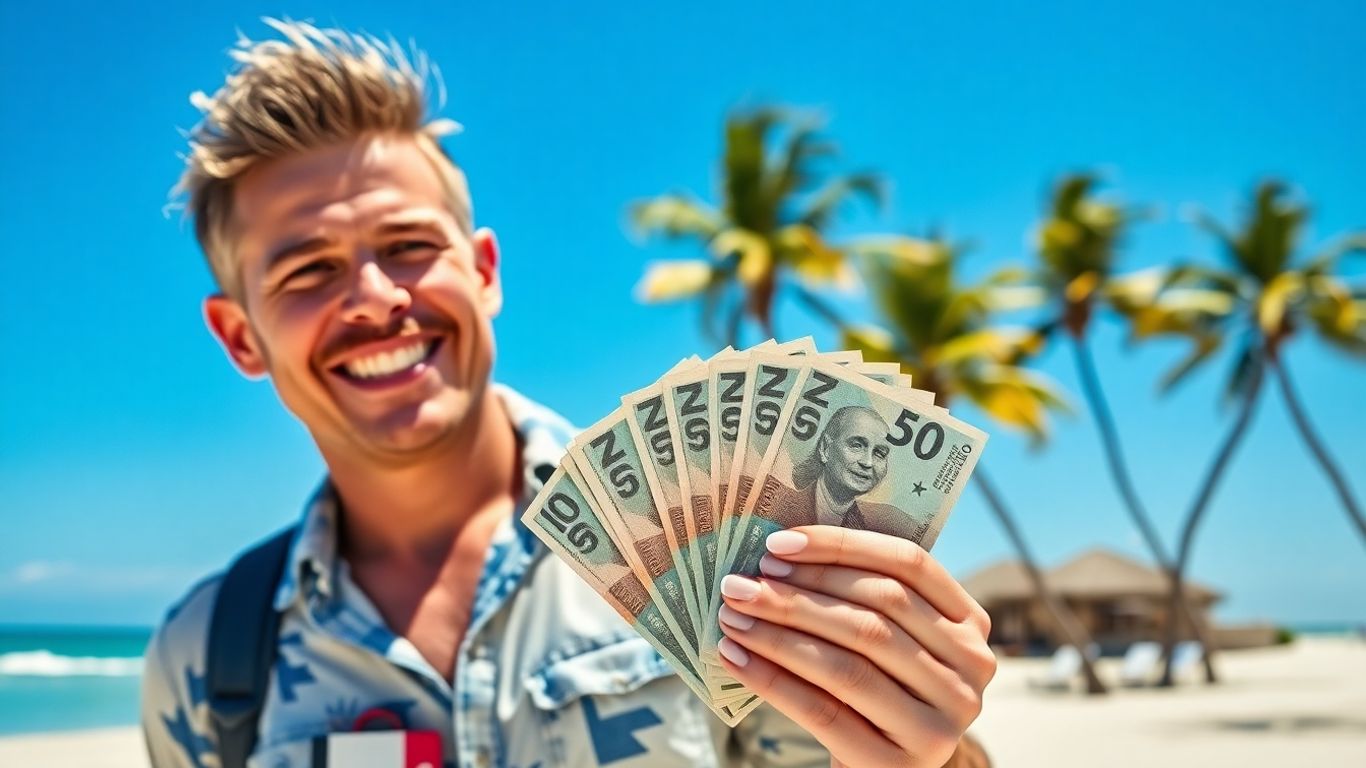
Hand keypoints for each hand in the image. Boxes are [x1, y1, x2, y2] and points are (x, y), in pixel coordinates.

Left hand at [716, 526, 994, 767]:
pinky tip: (737, 659)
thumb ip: (861, 598)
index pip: (909, 565)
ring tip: (733, 617)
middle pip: (875, 611)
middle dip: (799, 592)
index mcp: (970, 624)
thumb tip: (780, 551)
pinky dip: (773, 681)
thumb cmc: (878, 691)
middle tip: (741, 583)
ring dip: (779, 633)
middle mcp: (970, 671)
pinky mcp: (898, 765)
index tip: (778, 543)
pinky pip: (823, 712)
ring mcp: (940, 723)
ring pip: (848, 662)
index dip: (841, 546)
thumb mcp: (891, 643)